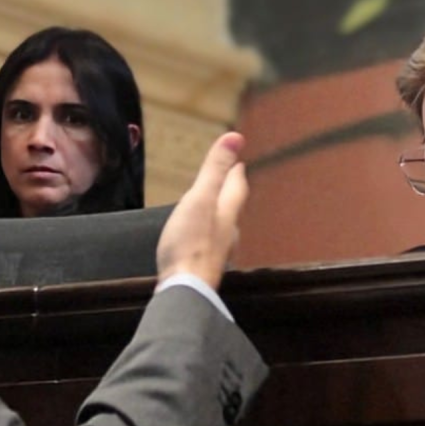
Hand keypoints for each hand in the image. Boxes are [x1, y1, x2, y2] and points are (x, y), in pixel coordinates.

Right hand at [156, 132, 247, 289]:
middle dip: (230, 193)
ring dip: (219, 214)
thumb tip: (235, 137)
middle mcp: (227, 233)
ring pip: (222, 227)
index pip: (236, 188)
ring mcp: (216, 253)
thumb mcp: (200, 198)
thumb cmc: (190, 242)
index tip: (239, 163)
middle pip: (232, 208)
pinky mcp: (203, 267)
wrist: (185, 288)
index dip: (236, 173)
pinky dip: (206, 234)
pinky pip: (208, 243)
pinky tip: (198, 239)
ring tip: (212, 207)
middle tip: (228, 181)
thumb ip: (215, 170)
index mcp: (227, 213)